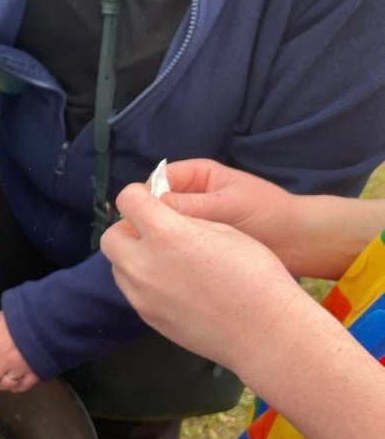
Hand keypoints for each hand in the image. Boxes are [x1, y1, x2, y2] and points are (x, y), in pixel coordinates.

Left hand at [0, 312, 38, 391]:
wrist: (55, 321)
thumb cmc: (28, 313)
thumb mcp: (6, 314)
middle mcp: (4, 359)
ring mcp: (20, 369)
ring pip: (4, 385)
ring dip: (1, 382)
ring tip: (2, 378)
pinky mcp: (35, 375)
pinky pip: (22, 387)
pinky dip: (17, 386)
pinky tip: (16, 383)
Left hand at [101, 183, 300, 372]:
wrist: (261, 331)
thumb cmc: (254, 273)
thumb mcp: (223, 229)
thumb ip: (185, 219)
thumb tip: (164, 216)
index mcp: (165, 234)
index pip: (127, 201)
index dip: (138, 196)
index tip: (151, 200)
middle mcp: (142, 265)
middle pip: (110, 238)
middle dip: (128, 229)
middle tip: (155, 232)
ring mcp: (141, 296)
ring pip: (117, 266)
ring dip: (132, 256)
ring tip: (164, 259)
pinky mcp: (146, 317)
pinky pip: (132, 291)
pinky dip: (142, 281)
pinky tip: (173, 284)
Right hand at [160, 159, 299, 268]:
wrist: (294, 242)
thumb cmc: (267, 212)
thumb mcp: (230, 204)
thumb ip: (194, 205)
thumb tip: (155, 209)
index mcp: (196, 175)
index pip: (158, 179)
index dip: (147, 196)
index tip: (145, 217)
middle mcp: (187, 196)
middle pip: (153, 204)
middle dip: (150, 220)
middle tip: (151, 239)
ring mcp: (188, 222)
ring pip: (159, 227)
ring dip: (158, 239)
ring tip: (160, 253)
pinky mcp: (191, 245)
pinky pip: (170, 246)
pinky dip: (168, 252)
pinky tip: (169, 263)